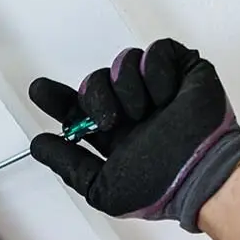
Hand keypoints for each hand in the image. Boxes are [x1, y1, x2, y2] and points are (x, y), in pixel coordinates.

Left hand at [28, 38, 239, 230]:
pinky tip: (166, 97)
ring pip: (122, 63)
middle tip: (110, 120)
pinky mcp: (183, 70)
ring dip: (128, 89)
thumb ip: (68, 165)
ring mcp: (157, 88)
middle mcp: (133, 109)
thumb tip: (39, 145)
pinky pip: (156, 52)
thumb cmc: (160, 187)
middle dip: (94, 97)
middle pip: (94, 81)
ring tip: (147, 112)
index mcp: (115, 134)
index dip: (57, 99)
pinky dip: (156, 73)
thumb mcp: (101, 187)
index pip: (79, 108)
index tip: (40, 91)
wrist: (199, 173)